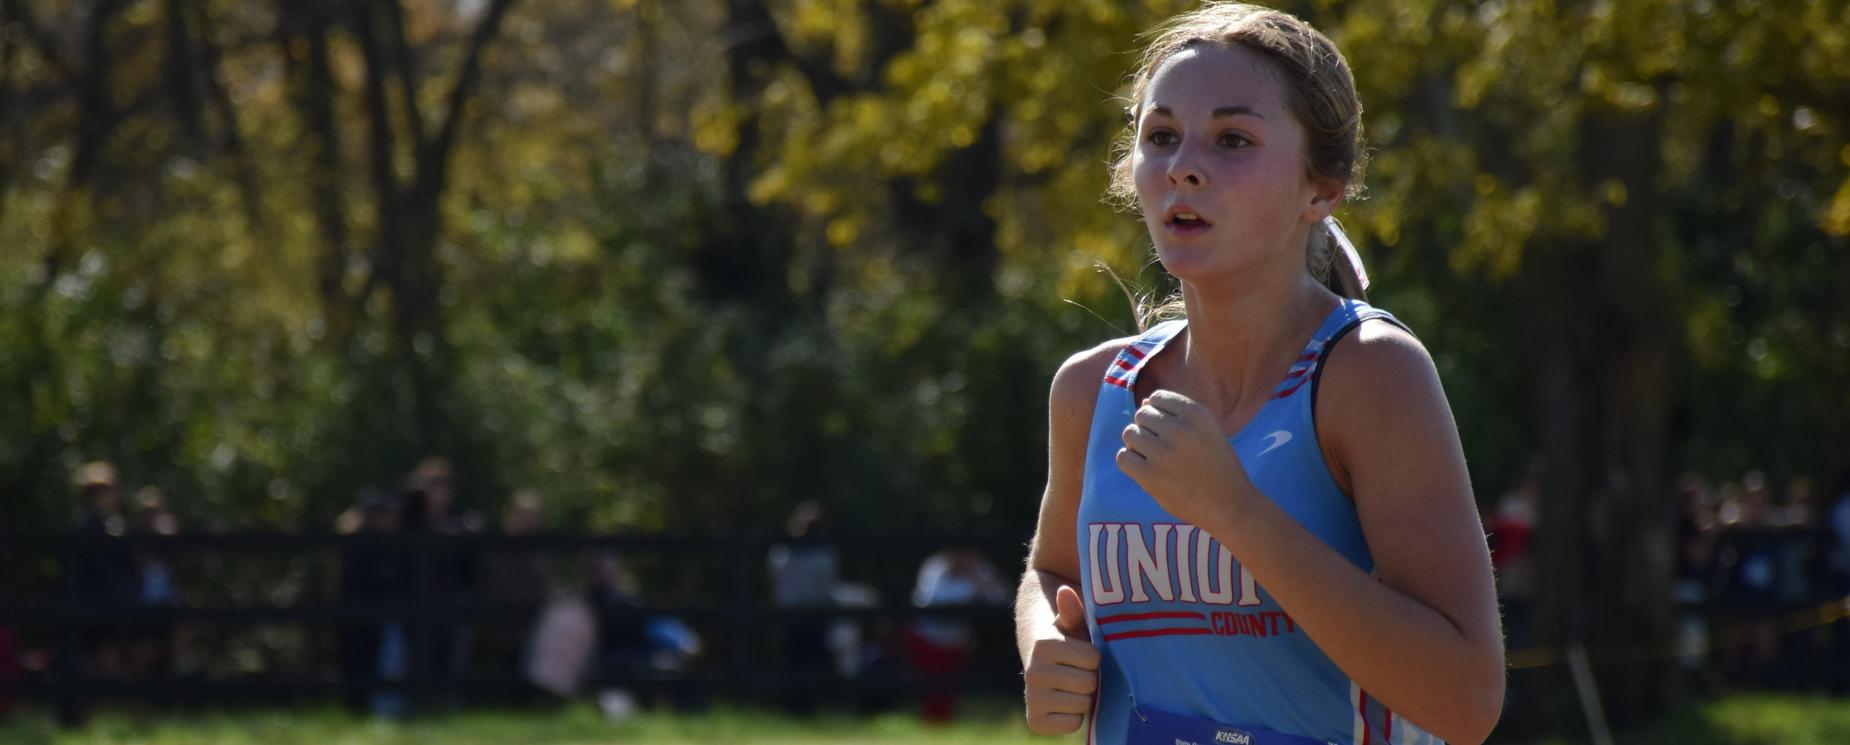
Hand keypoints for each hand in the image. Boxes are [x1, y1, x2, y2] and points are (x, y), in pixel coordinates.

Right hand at [1023, 585, 1099, 734]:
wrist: (1042, 668)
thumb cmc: (1066, 643)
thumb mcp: (1072, 625)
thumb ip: (1073, 610)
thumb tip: (1066, 591)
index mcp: (1043, 646)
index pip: (1093, 659)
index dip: (1093, 658)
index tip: (1080, 655)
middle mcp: (1033, 671)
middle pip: (1089, 682)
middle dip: (1089, 677)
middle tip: (1076, 673)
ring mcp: (1033, 698)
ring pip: (1082, 703)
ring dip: (1083, 697)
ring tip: (1071, 687)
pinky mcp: (1035, 721)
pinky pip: (1072, 723)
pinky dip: (1074, 717)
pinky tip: (1065, 704)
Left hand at [1116, 389, 1249, 526]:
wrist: (1230, 504)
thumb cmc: (1217, 466)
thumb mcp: (1208, 429)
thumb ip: (1178, 414)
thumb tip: (1143, 402)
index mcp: (1196, 413)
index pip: (1156, 398)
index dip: (1158, 414)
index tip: (1170, 432)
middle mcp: (1180, 429)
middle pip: (1141, 415)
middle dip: (1147, 429)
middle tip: (1163, 449)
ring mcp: (1164, 452)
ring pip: (1129, 434)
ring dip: (1137, 445)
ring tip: (1154, 459)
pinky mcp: (1151, 476)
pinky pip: (1123, 457)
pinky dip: (1130, 463)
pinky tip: (1145, 470)